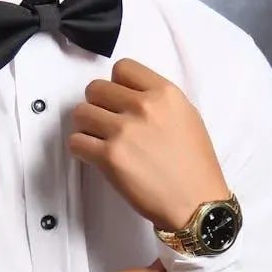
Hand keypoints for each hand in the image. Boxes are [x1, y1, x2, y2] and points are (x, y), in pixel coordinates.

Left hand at [67, 57, 230, 231]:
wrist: (196, 204)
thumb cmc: (194, 165)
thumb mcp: (187, 117)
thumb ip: (157, 100)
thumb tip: (127, 94)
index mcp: (165, 93)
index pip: (122, 67)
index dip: (116, 84)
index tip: (119, 101)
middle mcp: (143, 107)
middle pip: (95, 88)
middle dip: (97, 105)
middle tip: (106, 123)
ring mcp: (124, 131)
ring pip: (80, 113)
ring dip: (86, 127)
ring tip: (100, 141)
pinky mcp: (110, 156)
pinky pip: (75, 141)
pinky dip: (81, 149)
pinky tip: (95, 156)